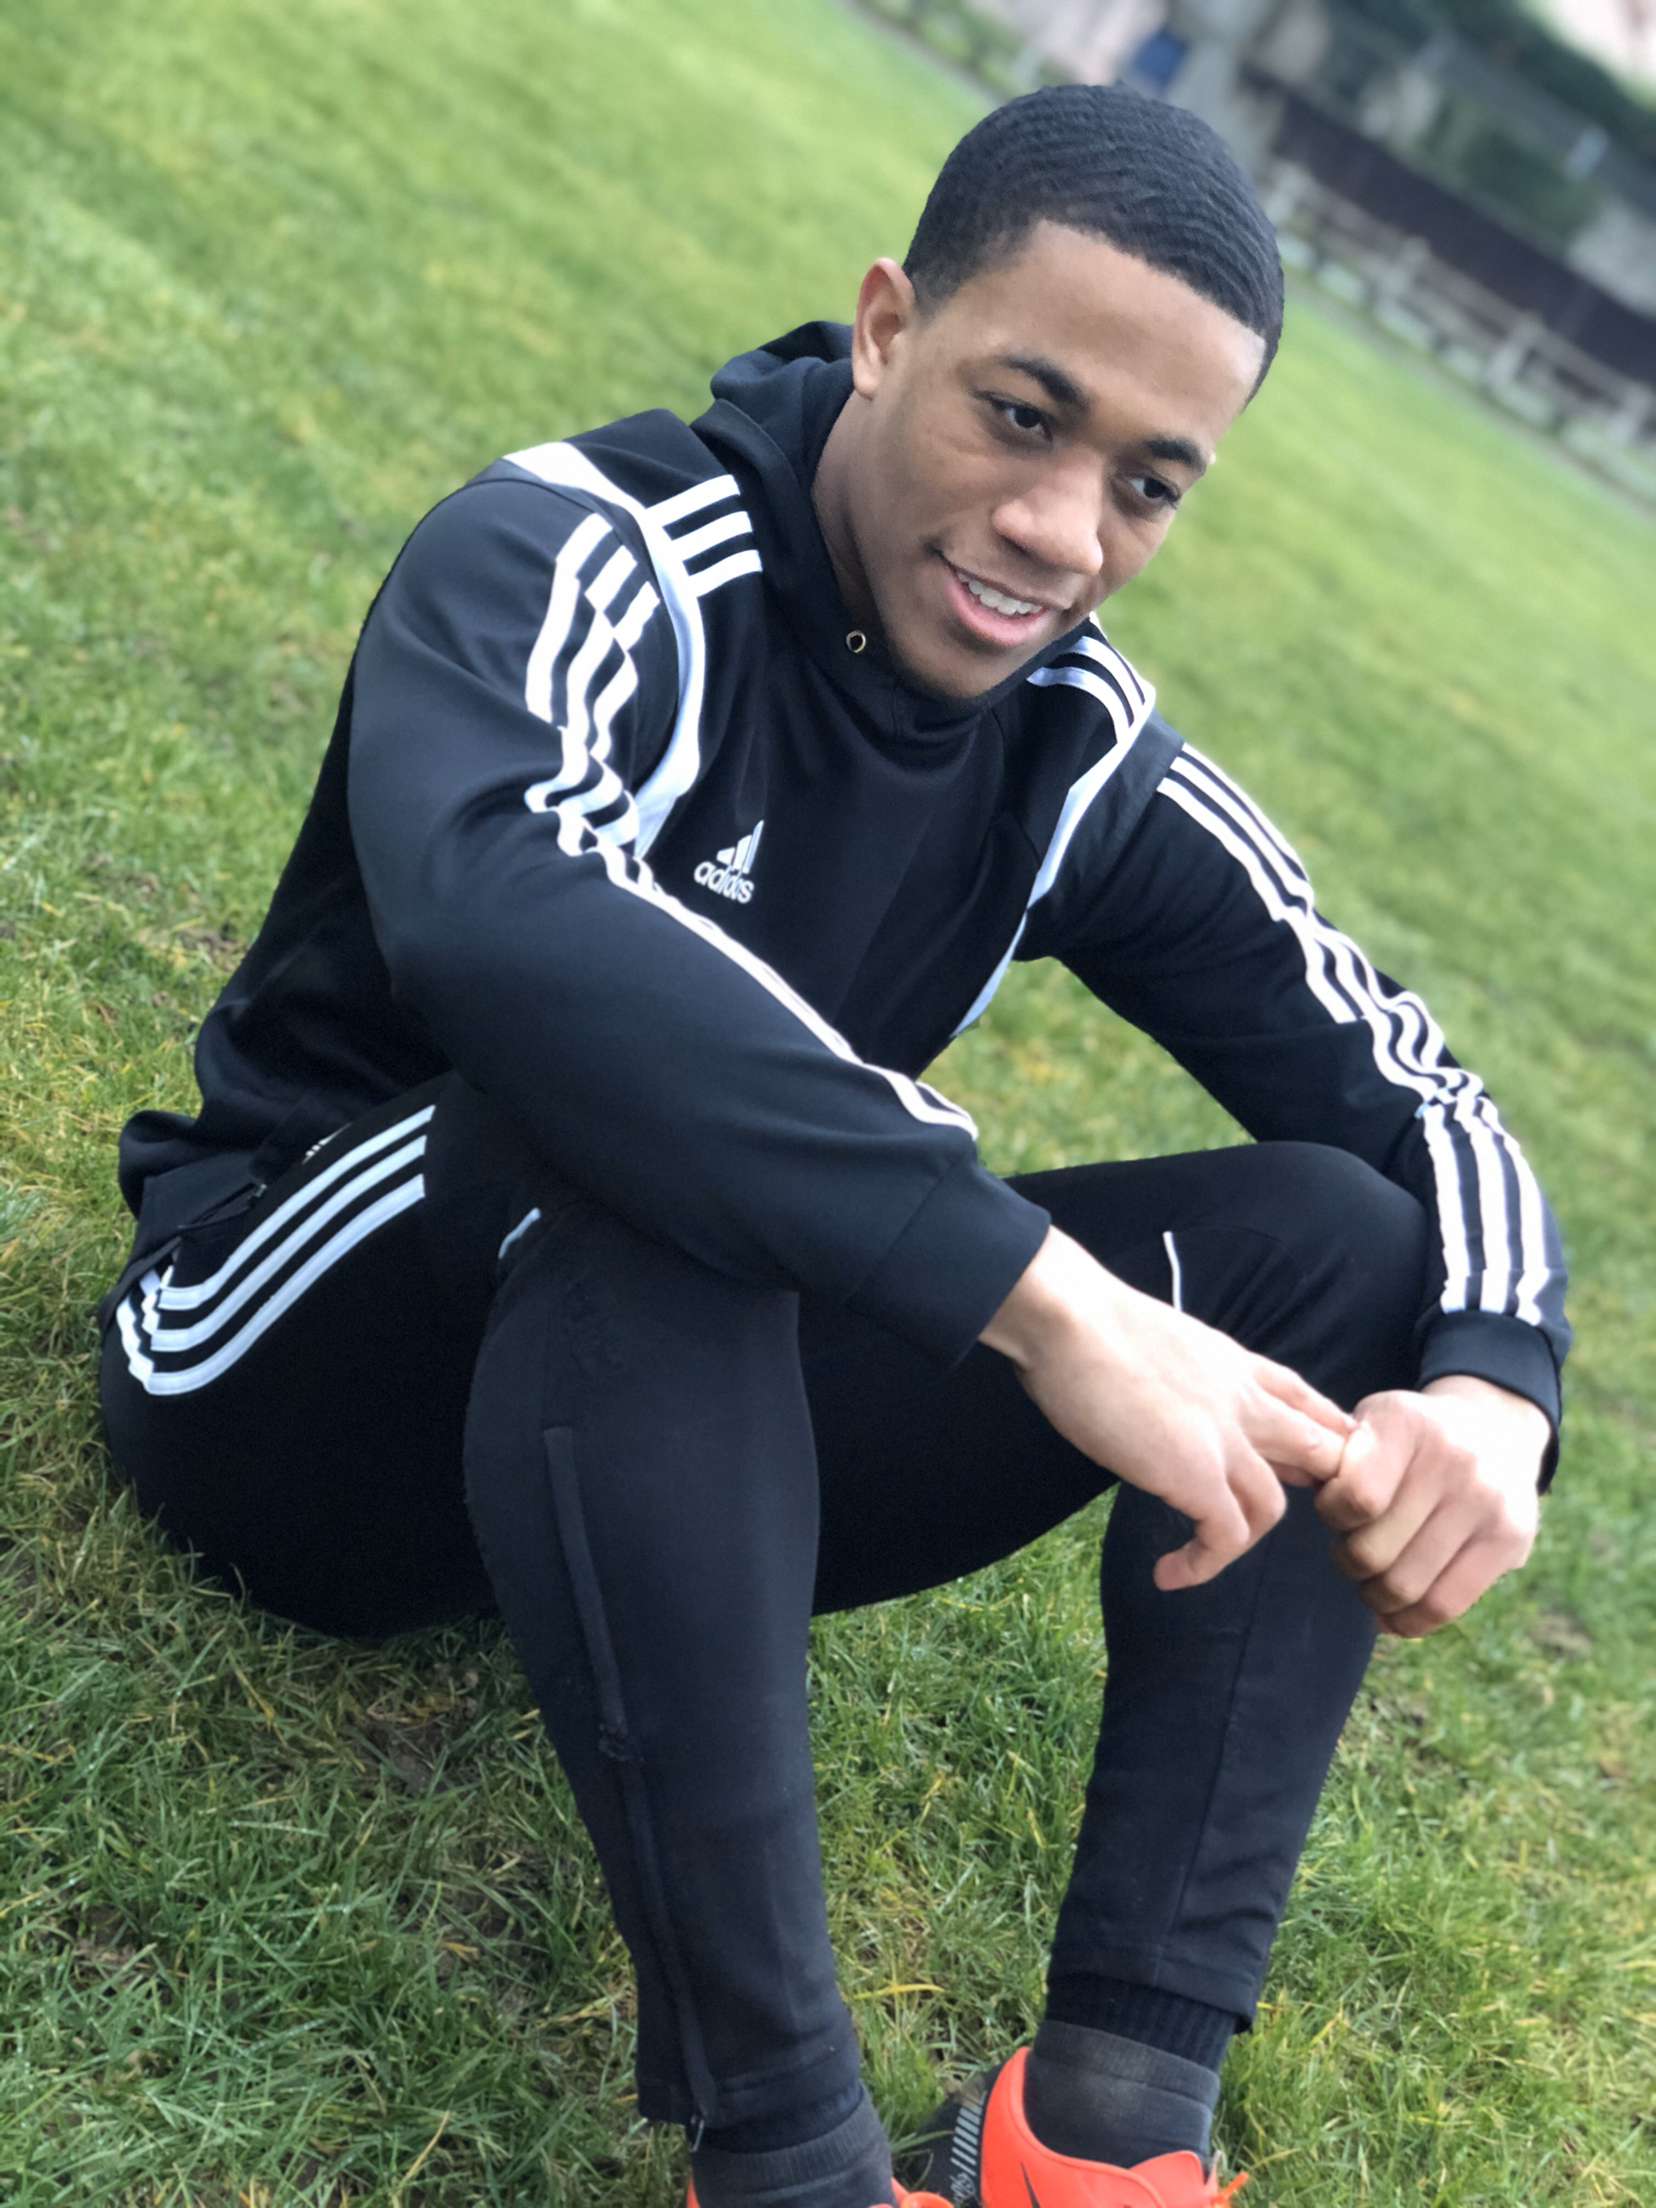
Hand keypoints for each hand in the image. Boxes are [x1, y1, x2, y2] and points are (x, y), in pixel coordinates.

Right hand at [981, 1227, 1352, 1592]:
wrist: (1068, 1321)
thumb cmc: (1088, 1323)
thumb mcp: (1162, 1342)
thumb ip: (1184, 1374)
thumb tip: (1165, 1399)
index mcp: (1234, 1364)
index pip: (1304, 1402)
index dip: (1314, 1437)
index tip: (1293, 1468)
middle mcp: (1244, 1400)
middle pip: (1318, 1453)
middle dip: (1307, 1493)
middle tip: (1256, 1517)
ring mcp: (1226, 1439)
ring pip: (1273, 1507)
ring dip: (1243, 1537)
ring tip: (1205, 1550)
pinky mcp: (1197, 1474)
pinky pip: (1226, 1537)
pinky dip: (1203, 1564)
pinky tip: (1170, 1573)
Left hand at [1314, 1376, 1546, 1637]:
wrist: (1492, 1428)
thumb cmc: (1407, 1438)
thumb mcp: (1369, 1423)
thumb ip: (1333, 1457)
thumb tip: (1299, 1482)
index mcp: (1406, 1423)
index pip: (1355, 1498)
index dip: (1331, 1516)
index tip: (1335, 1511)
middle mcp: (1454, 1459)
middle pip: (1373, 1552)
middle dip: (1349, 1560)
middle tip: (1352, 1550)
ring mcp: (1488, 1501)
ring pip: (1405, 1587)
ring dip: (1374, 1595)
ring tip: (1372, 1579)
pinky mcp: (1511, 1540)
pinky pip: (1444, 1605)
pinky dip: (1408, 1622)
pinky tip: (1393, 1613)